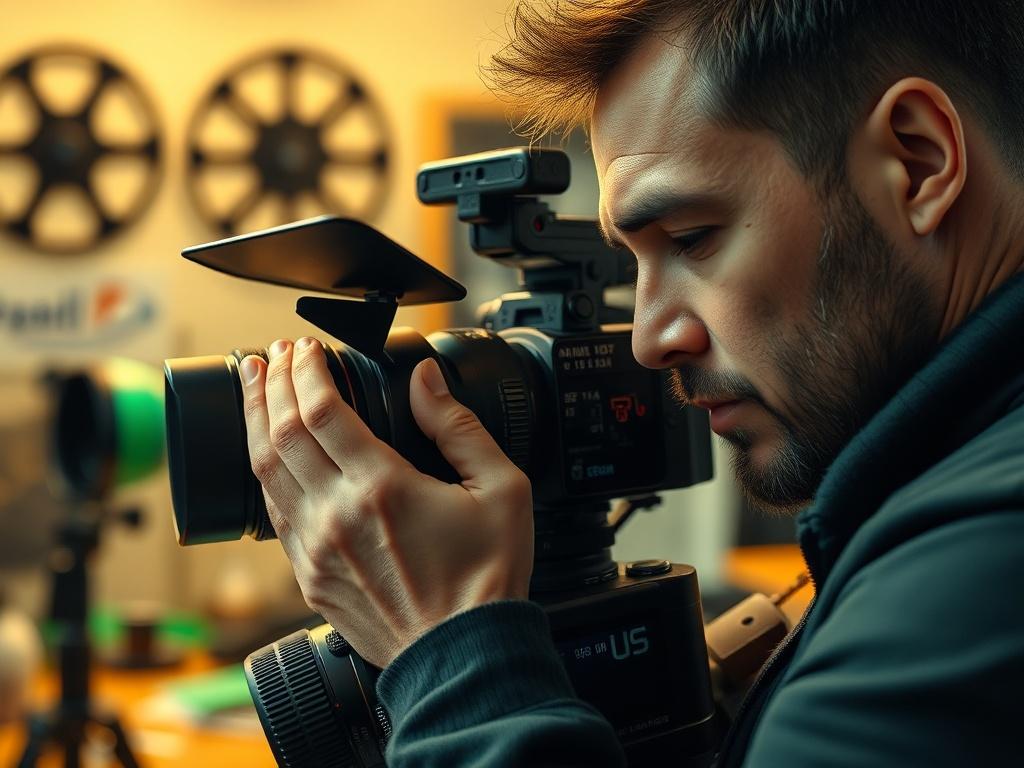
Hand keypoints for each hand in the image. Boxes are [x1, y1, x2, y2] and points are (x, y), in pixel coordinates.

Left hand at [238, 337, 533, 667]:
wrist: (462, 656)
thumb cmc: (486, 578)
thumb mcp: (502, 489)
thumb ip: (459, 427)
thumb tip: (425, 380)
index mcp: (382, 487)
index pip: (322, 410)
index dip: (306, 370)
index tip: (306, 348)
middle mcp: (337, 515)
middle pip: (280, 433)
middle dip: (271, 384)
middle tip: (272, 355)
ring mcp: (316, 549)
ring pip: (264, 471)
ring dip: (255, 422)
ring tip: (253, 388)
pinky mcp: (310, 577)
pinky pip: (272, 514)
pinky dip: (265, 473)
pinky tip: (269, 456)